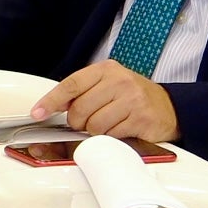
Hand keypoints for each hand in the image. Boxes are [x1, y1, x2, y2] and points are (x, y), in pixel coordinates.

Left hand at [36, 59, 178, 142]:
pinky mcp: (141, 119)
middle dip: (78, 122)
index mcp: (106, 70)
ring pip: (94, 126)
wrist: (170, 108)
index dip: (51, 101)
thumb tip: (50, 108)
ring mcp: (133, 100)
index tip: (38, 113)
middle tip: (87, 122)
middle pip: (79, 110)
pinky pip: (112, 136)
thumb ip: (82, 92)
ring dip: (95, 132)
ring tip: (108, 124)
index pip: (71, 85)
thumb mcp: (108, 85)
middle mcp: (120, 81)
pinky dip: (110, 138)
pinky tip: (120, 130)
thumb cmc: (132, 97)